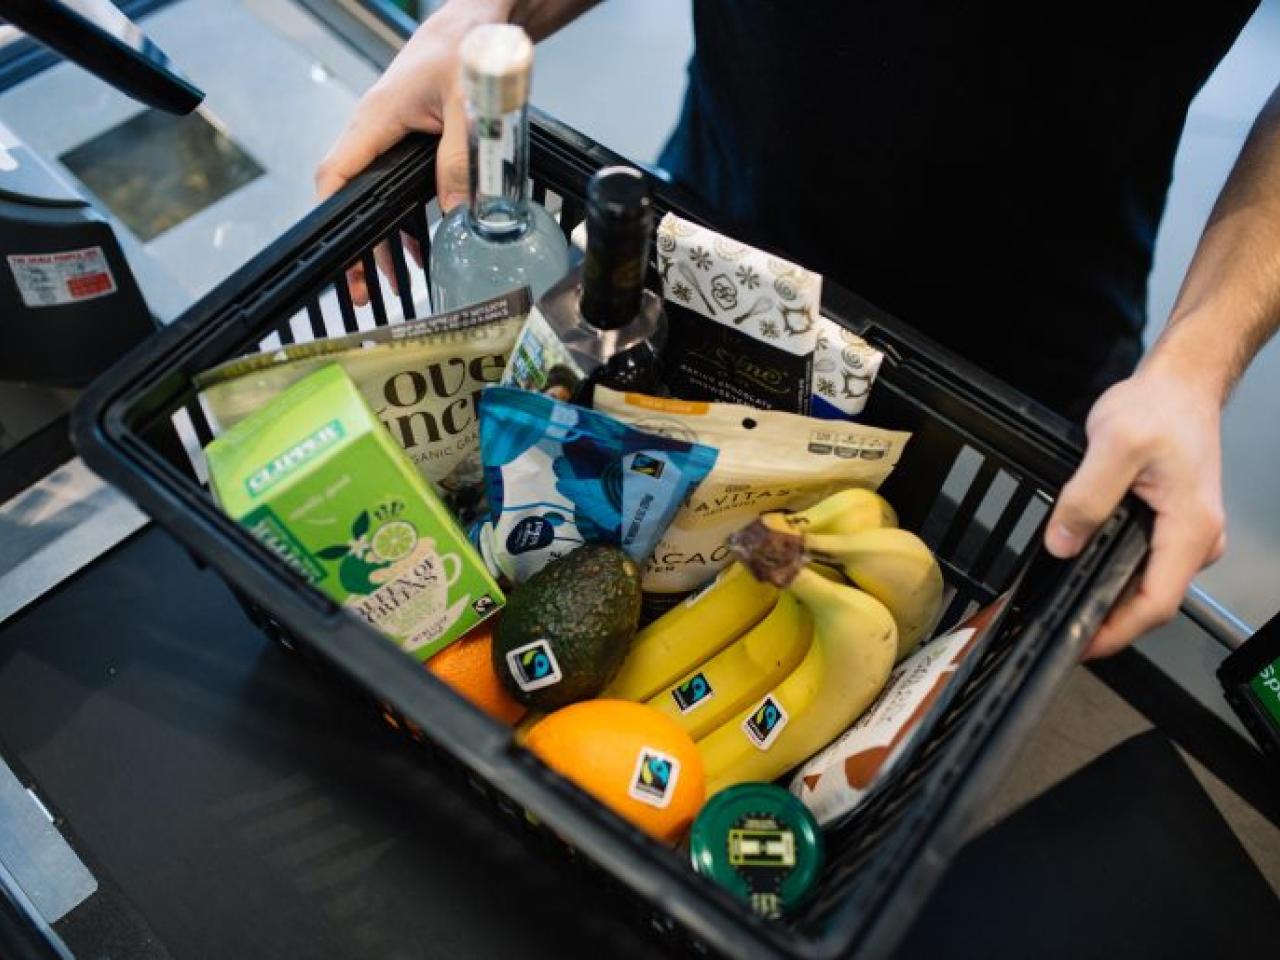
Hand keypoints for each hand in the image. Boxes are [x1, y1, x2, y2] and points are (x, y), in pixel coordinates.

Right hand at [315, 1, 510, 302]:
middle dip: (357, 243)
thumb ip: (461, 161)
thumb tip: (460, 213)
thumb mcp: (468, 110)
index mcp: (377, 118)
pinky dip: (401, 216)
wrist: (475, 23)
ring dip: (381, 236)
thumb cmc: (465, 49)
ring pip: (371, 193)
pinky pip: (391, 182)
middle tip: (361, 289)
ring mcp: (386, 133)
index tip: (338, 254)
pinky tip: (417, 246)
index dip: (333, 216)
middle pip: (350, 194)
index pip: (337, 173)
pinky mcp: (403, 137)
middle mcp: (372, 127)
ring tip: (390, 280)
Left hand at [1043, 359, 1226, 658]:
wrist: (1181, 385)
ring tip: (1064, 603)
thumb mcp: (1113, 446)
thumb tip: (1063, 544)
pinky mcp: (1175, 526)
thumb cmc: (1158, 408)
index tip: (1079, 643)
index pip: (1156, 603)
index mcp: (1190, 528)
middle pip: (1152, 601)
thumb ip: (1086, 498)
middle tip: (1057, 626)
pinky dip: (1116, 573)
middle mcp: (1198, 540)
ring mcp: (1189, 535)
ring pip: (1148, 584)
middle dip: (1107, 620)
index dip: (1116, 631)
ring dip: (1110, 597)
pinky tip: (1085, 571)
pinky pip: (1146, 563)